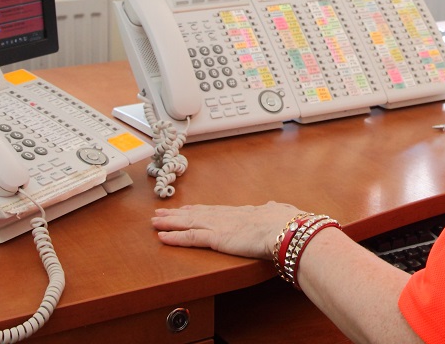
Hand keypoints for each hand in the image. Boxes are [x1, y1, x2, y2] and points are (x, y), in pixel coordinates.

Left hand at [152, 200, 306, 259]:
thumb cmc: (288, 224)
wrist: (287, 230)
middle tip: (161, 212)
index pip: (215, 210)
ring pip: (188, 222)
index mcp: (242, 212)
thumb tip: (275, 206)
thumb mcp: (282, 212)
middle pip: (197, 213)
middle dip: (178, 214)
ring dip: (170, 223)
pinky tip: (162, 237)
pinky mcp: (217, 238)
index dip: (198, 209)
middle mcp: (227, 216)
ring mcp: (220, 226)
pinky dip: (175, 237)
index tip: (186, 208)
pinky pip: (191, 238)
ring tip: (155, 222)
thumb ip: (275, 210)